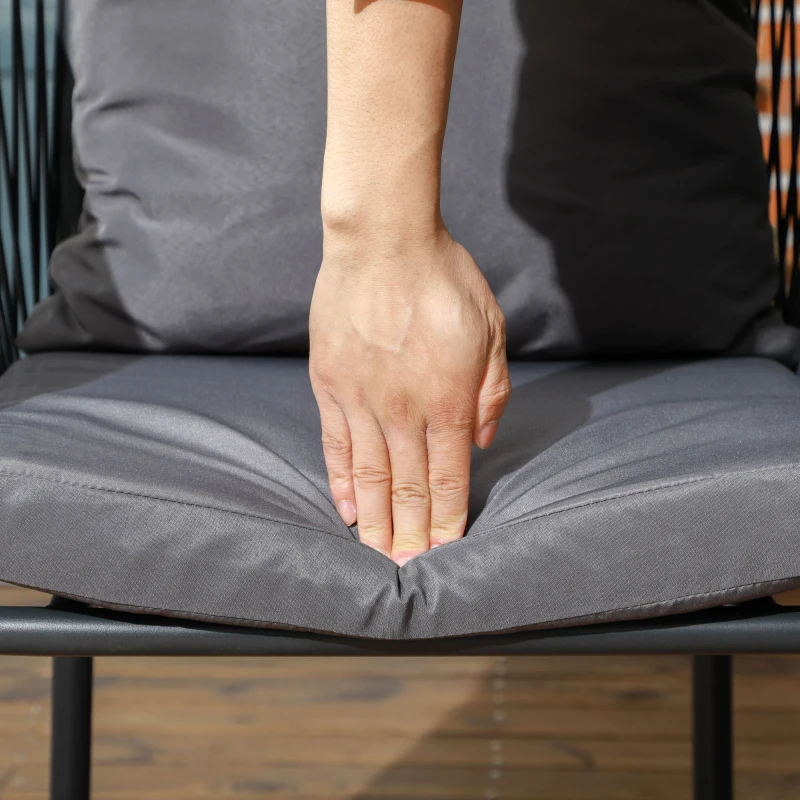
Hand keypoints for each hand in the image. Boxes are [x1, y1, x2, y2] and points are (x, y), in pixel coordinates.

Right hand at [309, 229, 510, 564]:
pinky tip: (347, 510)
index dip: (449, 519)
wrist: (384, 241)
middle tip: (409, 570)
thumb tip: (482, 441)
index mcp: (449, 400)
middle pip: (409, 487)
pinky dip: (341, 482)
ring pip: (369, 476)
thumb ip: (490, 390)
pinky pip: (336, 445)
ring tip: (378, 554)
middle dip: (413, 533)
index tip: (446, 551)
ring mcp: (362, 400)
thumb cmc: (444, 280)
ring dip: (377, 521)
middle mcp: (404, 410)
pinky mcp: (331, 385)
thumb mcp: (490, 330)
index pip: (450, 478)